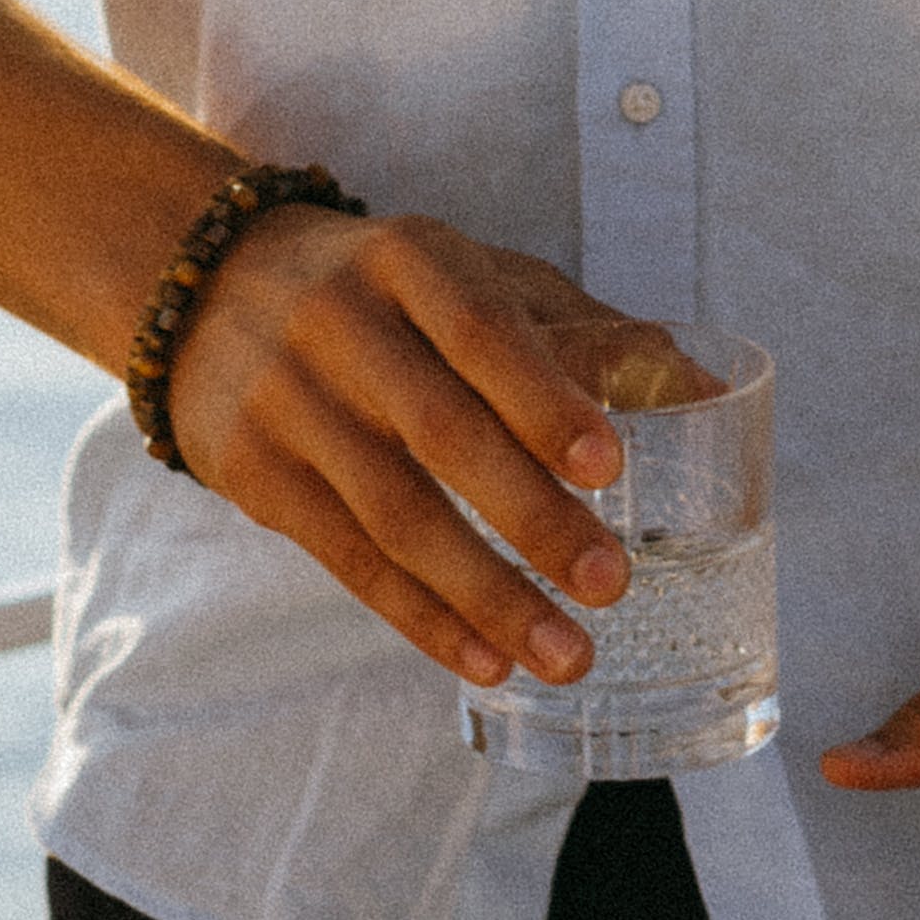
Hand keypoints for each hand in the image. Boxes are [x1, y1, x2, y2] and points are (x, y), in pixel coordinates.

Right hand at [163, 204, 648, 691]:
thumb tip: (711, 387)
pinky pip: (349, 560)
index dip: (543, 398)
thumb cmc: (385, 291)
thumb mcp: (472, 277)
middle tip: (611, 585)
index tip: (610, 466)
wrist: (208, 287)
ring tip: (566, 653)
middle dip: (531, 516)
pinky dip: (422, 617)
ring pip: (395, 513)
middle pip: (441, 432)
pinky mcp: (257, 474)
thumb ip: (583, 332)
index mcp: (409, 258)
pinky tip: (484, 660)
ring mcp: (289, 401)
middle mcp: (341, 324)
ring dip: (486, 595)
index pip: (480, 329)